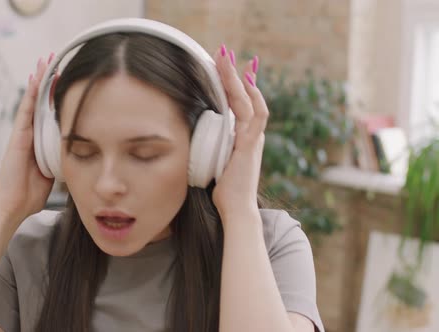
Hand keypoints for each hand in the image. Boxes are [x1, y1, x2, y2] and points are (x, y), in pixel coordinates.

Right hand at [0, 54, 55, 221]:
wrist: (14, 205)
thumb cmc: (31, 193)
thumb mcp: (53, 173)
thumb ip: (62, 160)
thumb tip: (79, 156)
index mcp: (39, 141)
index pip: (49, 112)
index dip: (55, 94)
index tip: (65, 78)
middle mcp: (30, 133)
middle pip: (40, 101)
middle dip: (47, 80)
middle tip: (54, 58)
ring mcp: (23, 133)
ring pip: (32, 100)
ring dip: (39, 80)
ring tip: (45, 60)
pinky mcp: (18, 136)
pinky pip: (25, 110)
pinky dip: (31, 94)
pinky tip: (36, 79)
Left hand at [211, 46, 267, 221]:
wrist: (236, 209)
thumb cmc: (224, 192)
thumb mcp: (214, 164)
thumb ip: (210, 149)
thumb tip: (192, 141)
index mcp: (242, 138)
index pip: (240, 104)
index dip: (233, 85)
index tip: (225, 68)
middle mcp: (251, 134)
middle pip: (246, 96)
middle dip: (235, 73)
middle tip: (224, 52)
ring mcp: (253, 138)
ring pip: (249, 100)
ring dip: (238, 77)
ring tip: (227, 57)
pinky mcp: (250, 144)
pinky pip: (255, 115)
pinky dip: (250, 96)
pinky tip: (244, 80)